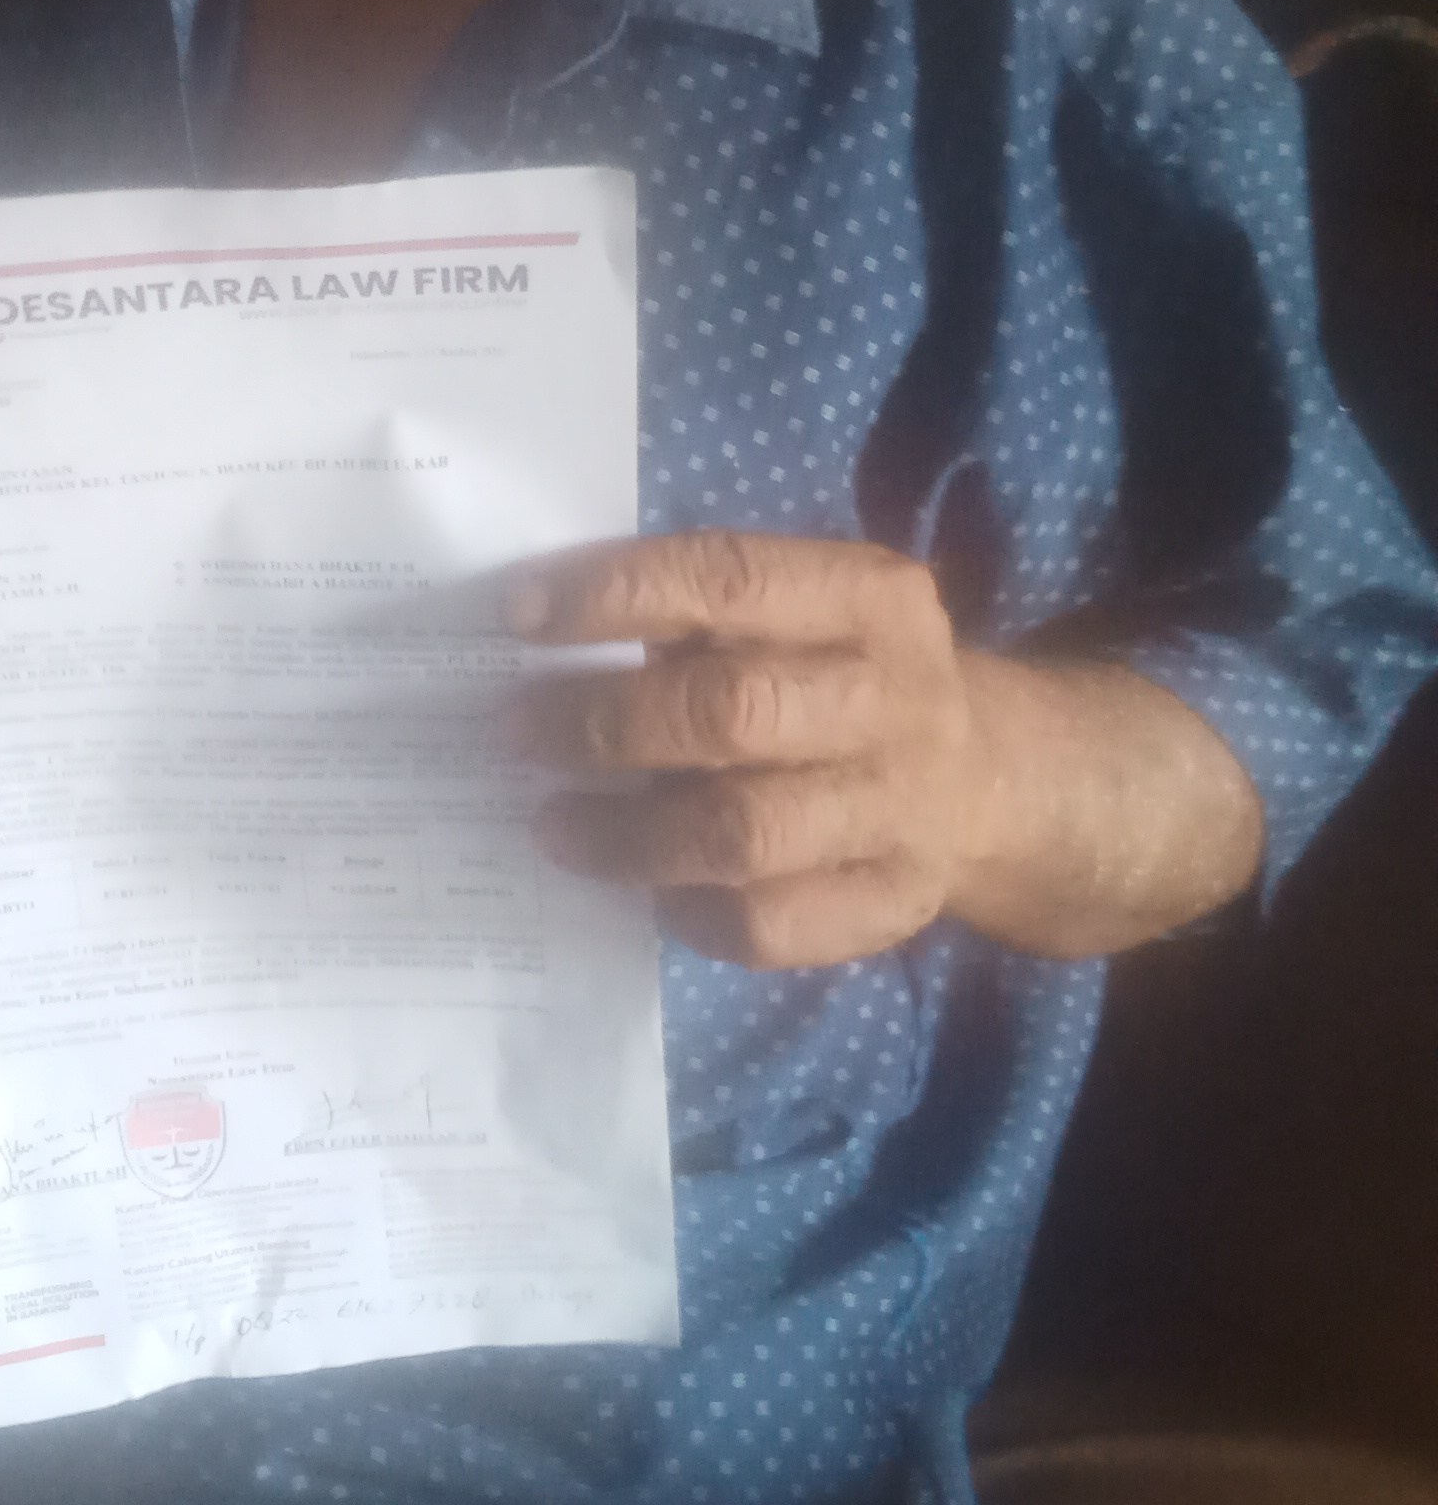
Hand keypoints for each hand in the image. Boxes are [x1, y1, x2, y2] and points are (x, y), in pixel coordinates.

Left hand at [508, 529, 995, 970]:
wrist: (985, 779)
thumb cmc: (845, 674)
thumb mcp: (808, 610)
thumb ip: (706, 611)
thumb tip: (543, 631)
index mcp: (869, 598)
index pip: (729, 578)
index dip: (614, 594)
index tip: (520, 616)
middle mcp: (895, 699)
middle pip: (732, 713)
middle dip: (603, 723)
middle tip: (518, 731)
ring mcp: (899, 810)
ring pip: (742, 833)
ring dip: (625, 834)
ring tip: (553, 824)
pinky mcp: (892, 905)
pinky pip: (769, 926)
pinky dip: (692, 914)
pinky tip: (652, 891)